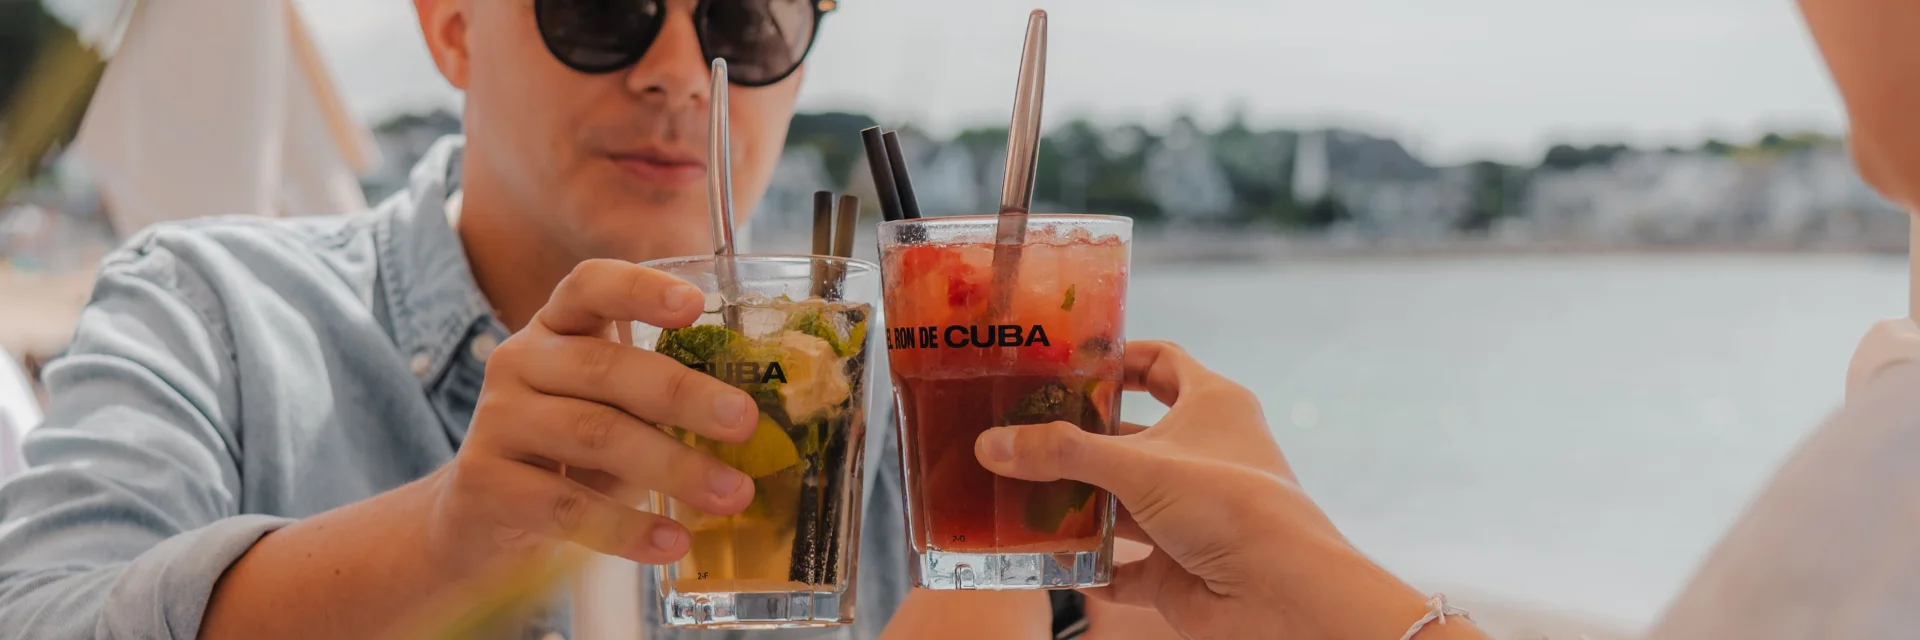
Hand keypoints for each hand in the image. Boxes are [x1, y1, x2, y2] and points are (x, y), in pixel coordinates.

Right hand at [423, 260, 759, 575]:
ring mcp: (497, 420)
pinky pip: (565, 505)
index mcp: (556, 328)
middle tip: (745, 423)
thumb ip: (659, 402)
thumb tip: (752, 420)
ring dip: (673, 466)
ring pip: (594, 435)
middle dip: (685, 395)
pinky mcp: (485, 483)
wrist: (478, 518)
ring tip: (731, 495)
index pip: (590, 287)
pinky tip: (671, 543)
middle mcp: (519, 361)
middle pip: (605, 367)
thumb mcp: (610, 411)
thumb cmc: (567, 453)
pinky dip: (626, 528)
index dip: (640, 289)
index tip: (694, 303)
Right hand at [976, 341, 1474, 639]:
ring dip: (1077, 504)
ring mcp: (1192, 513)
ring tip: (1017, 496)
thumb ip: (1061, 454)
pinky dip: (1091, 564)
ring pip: (1123, 501)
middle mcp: (1204, 453)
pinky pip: (1126, 564)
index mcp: (1213, 404)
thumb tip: (992, 444)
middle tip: (1022, 433)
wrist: (1278, 593)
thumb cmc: (1230, 504)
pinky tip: (1050, 561)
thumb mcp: (1137, 465)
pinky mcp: (1180, 566)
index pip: (1163, 362)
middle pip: (1130, 436)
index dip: (1119, 357)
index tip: (1068, 362)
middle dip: (1078, 439)